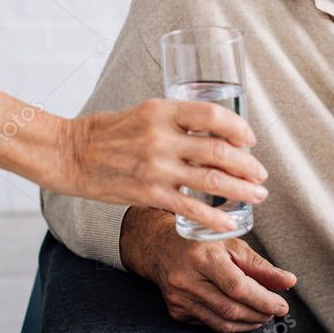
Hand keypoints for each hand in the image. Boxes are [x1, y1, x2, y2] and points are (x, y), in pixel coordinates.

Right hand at [59, 99, 268, 232]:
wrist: (72, 154)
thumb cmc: (108, 132)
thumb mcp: (145, 112)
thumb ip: (177, 120)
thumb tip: (214, 132)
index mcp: (162, 110)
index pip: (212, 115)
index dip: (238, 127)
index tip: (250, 139)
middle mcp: (161, 138)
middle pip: (219, 151)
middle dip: (248, 165)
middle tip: (261, 174)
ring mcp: (156, 168)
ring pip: (211, 180)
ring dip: (241, 190)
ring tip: (257, 195)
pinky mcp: (149, 194)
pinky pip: (191, 208)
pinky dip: (215, 217)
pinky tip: (230, 221)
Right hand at [121, 207, 296, 332]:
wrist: (159, 245)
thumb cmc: (197, 240)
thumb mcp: (231, 243)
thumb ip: (260, 265)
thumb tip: (286, 281)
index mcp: (203, 257)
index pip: (237, 287)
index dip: (263, 300)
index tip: (281, 305)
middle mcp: (188, 279)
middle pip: (231, 308)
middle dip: (259, 314)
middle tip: (273, 310)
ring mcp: (179, 298)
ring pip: (221, 322)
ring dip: (247, 323)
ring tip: (260, 314)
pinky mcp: (176, 310)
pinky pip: (209, 324)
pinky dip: (229, 323)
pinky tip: (239, 314)